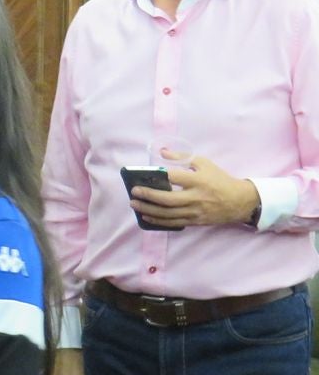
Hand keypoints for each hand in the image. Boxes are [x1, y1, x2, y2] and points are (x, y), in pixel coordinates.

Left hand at [129, 153, 258, 227]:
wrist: (239, 201)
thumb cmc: (219, 179)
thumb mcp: (204, 164)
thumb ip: (183, 157)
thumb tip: (162, 152)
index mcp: (198, 180)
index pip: (175, 177)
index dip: (159, 176)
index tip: (144, 175)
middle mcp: (196, 197)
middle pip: (168, 199)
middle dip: (148, 196)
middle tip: (134, 192)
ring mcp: (195, 211)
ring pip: (168, 213)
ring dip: (149, 210)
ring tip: (135, 205)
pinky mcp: (195, 221)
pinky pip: (174, 223)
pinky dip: (158, 221)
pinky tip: (146, 217)